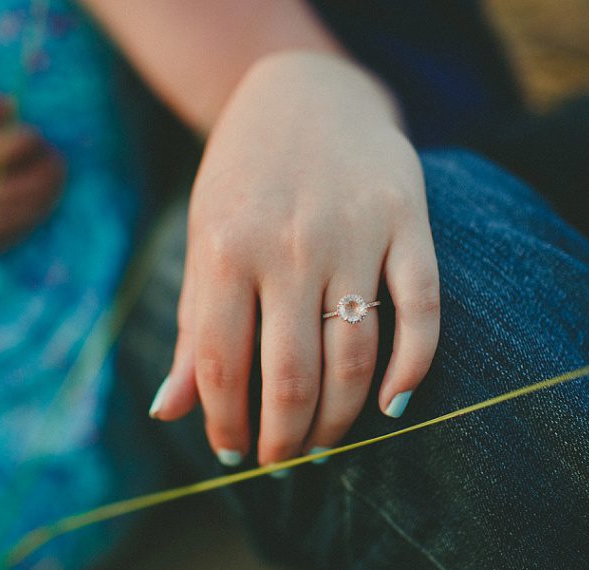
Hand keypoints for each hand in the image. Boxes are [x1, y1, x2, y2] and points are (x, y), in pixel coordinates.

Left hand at [151, 51, 439, 467]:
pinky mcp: (407, 220)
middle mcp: (289, 245)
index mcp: (225, 249)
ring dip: (339, 419)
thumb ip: (191, 328)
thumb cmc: (242, 179)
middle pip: (291, 376)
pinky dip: (413, 365)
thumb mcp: (202, 242)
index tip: (232, 453)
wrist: (304, 92)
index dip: (224, 424)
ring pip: (355, 356)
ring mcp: (354, 232)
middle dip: (283, 437)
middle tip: (281, 459)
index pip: (221, 366)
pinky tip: (392, 404)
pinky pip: (421, 307)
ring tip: (324, 444)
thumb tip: (167, 412)